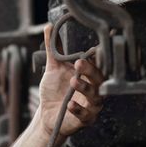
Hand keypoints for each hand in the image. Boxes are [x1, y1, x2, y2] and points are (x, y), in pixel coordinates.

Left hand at [36, 23, 104, 140]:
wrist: (47, 114)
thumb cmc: (55, 91)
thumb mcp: (53, 68)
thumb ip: (53, 49)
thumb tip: (49, 26)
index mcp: (89, 76)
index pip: (98, 64)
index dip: (98, 57)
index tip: (94, 49)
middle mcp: (94, 89)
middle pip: (98, 79)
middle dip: (90, 71)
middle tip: (79, 64)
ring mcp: (91, 105)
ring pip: (95, 97)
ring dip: (85, 88)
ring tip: (73, 82)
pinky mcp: (85, 119)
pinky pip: (86, 116)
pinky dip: (79, 109)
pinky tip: (70, 104)